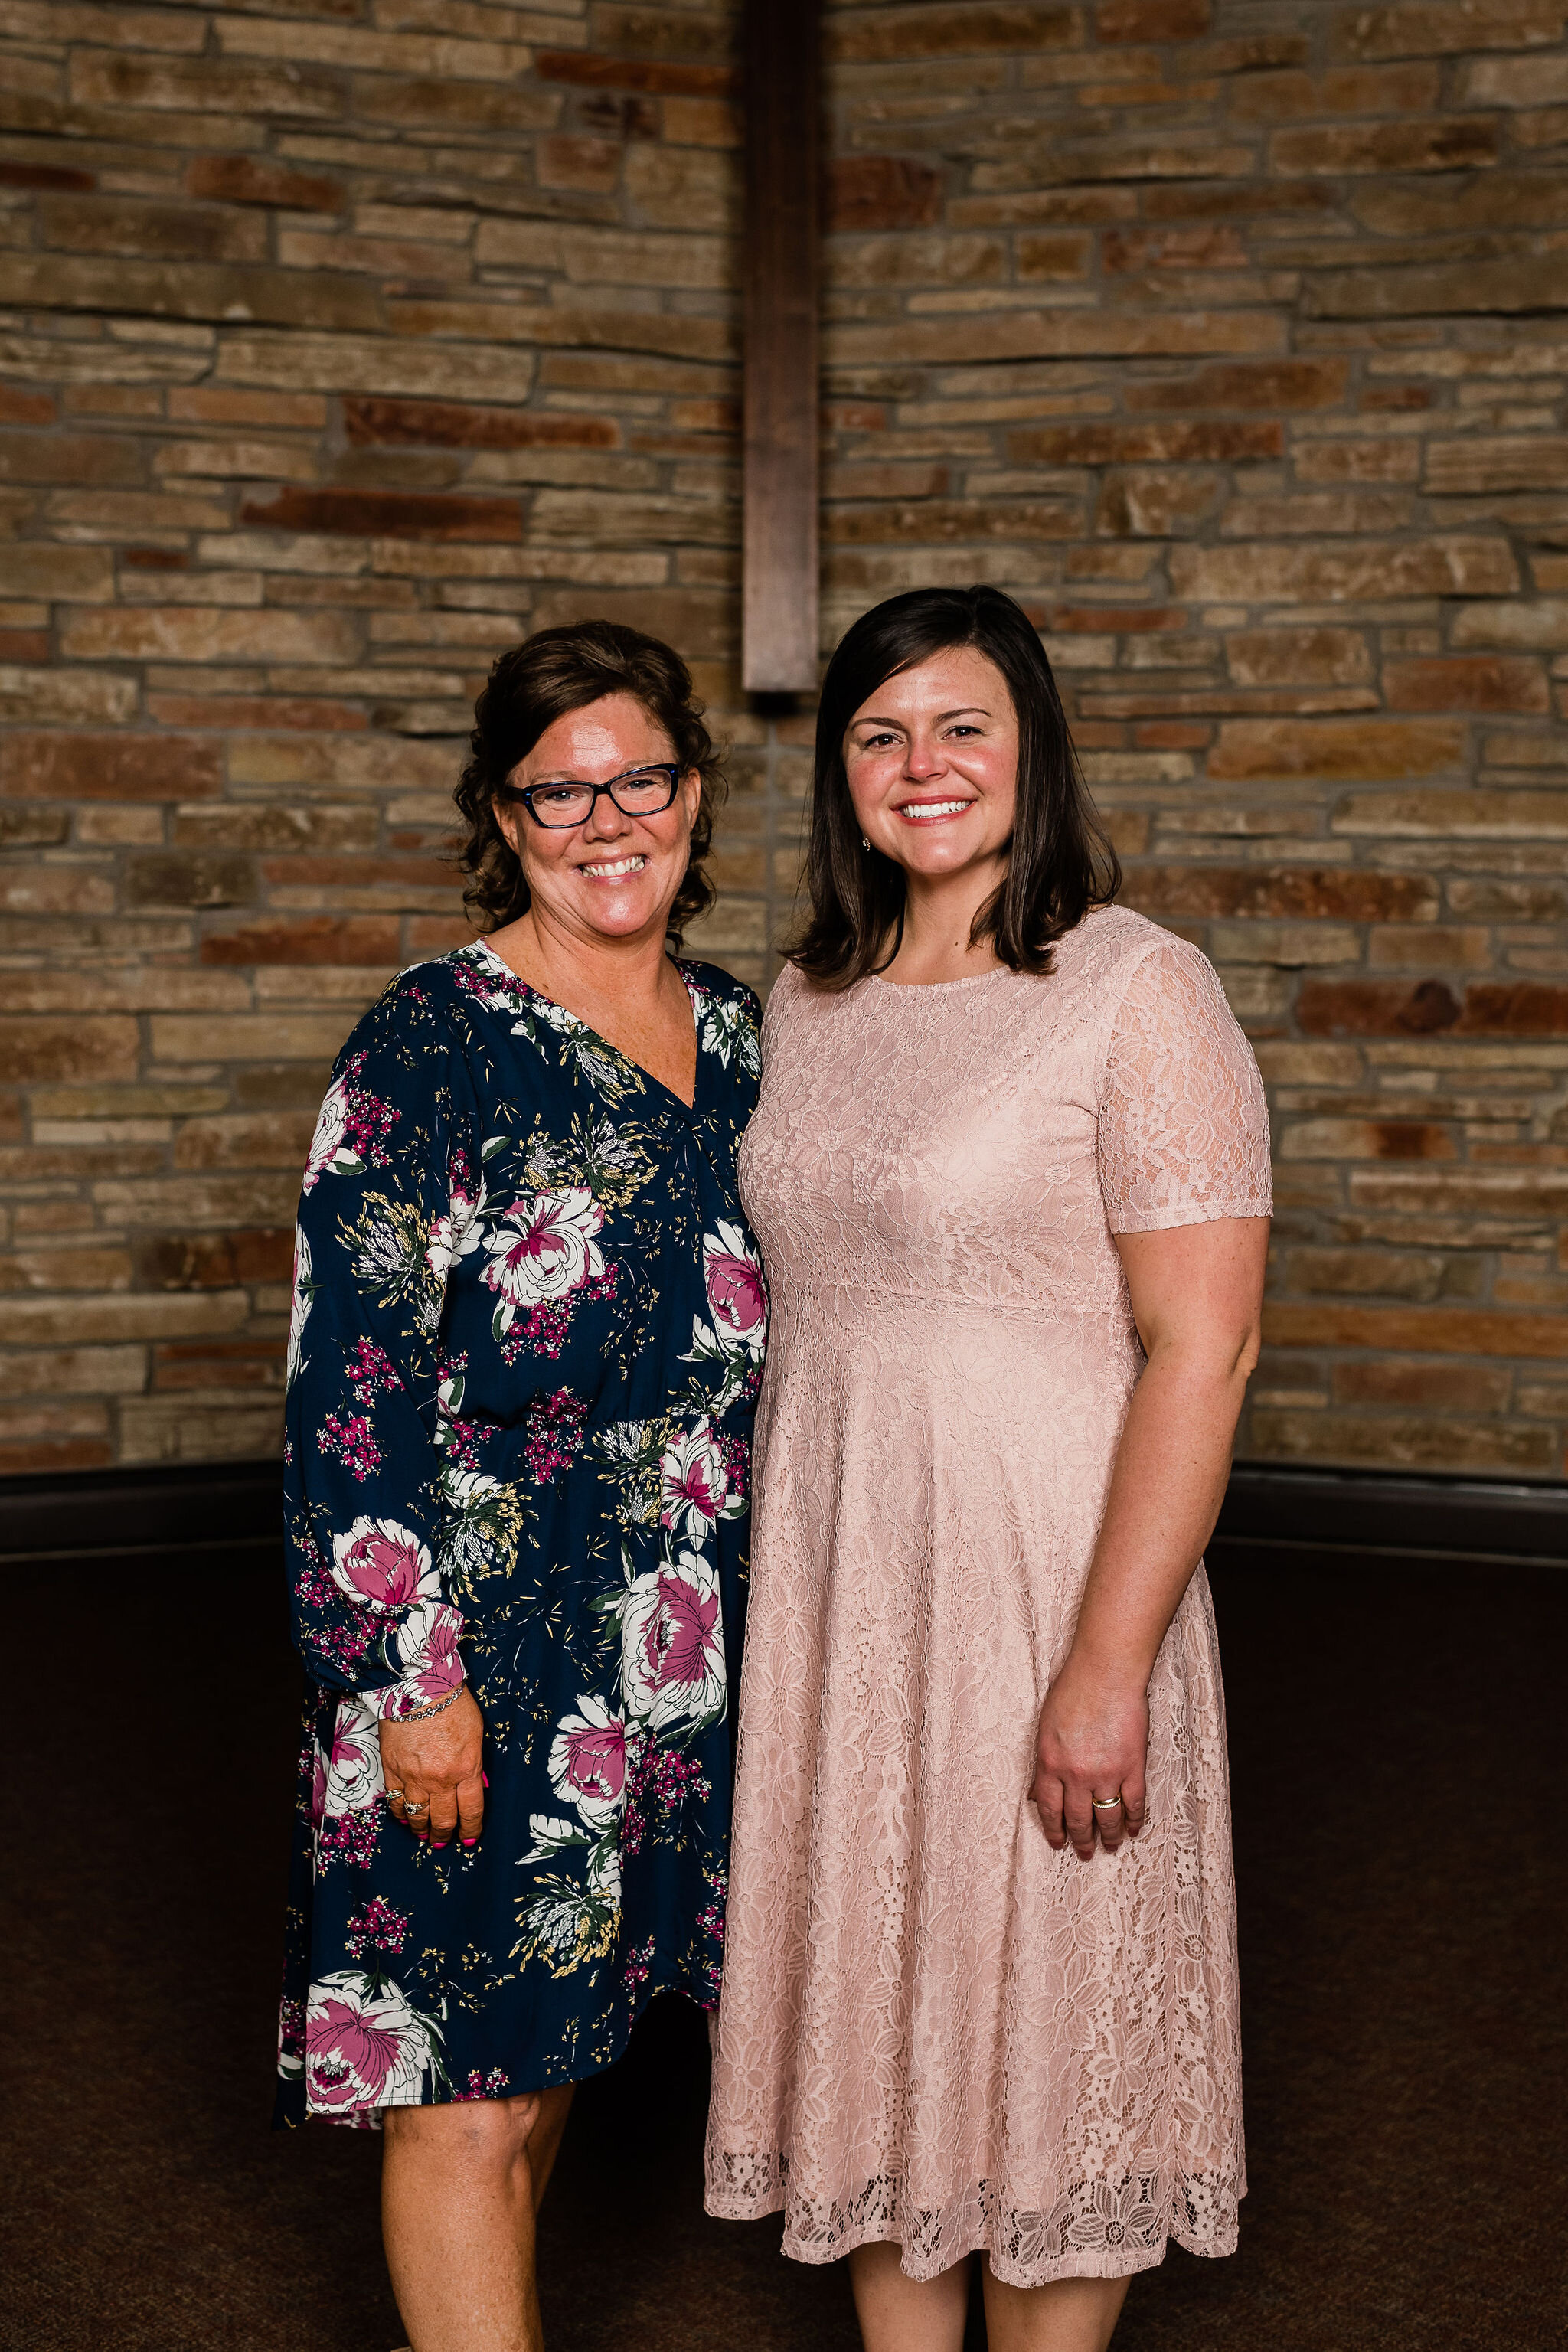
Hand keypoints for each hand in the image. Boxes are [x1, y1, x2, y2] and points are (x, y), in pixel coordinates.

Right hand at [380, 1688, 484, 1849]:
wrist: (417, 1687)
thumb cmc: (451, 1703)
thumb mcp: (475, 1734)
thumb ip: (474, 1763)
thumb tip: (474, 1785)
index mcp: (466, 1769)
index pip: (471, 1811)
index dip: (471, 1829)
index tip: (470, 1838)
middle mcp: (440, 1780)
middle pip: (444, 1820)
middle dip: (445, 1835)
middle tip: (445, 1841)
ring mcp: (414, 1777)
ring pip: (418, 1816)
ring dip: (422, 1829)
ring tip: (425, 1835)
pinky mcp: (393, 1771)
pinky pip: (396, 1802)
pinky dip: (400, 1815)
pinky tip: (405, 1818)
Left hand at [1031, 1654, 1147, 1860]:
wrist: (1105, 1673)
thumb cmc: (1072, 1691)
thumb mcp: (1045, 1727)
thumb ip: (1044, 1761)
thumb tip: (1036, 1792)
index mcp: (1049, 1763)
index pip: (1048, 1808)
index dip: (1054, 1830)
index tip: (1058, 1843)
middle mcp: (1075, 1774)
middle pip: (1077, 1819)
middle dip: (1081, 1840)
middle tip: (1085, 1852)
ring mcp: (1105, 1773)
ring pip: (1106, 1817)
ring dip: (1108, 1836)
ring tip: (1110, 1846)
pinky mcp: (1132, 1767)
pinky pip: (1133, 1804)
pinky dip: (1133, 1820)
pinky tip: (1132, 1830)